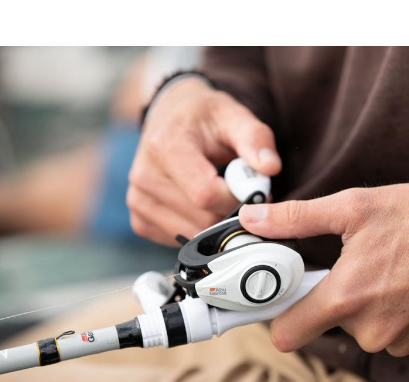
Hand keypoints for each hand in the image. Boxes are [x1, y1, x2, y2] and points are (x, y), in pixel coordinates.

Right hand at [128, 78, 281, 244]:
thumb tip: (270, 167)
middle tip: (240, 191)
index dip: (237, 198)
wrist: (170, 116)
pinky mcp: (139, 219)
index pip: (205, 194)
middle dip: (230, 212)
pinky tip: (200, 205)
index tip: (252, 187)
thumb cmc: (204, 117)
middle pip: (201, 219)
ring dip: (215, 222)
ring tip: (220, 194)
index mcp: (165, 146)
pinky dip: (197, 228)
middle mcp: (144, 176)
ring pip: (191, 233)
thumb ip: (255, 139)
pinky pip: (178, 239)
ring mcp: (137, 201)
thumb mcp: (233, 115)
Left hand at [239, 182, 408, 356]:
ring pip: (365, 327)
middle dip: (337, 296)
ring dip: (371, 302)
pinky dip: (398, 310)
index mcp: (346, 298)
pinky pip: (396, 331)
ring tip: (392, 268)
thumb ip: (297, 218)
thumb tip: (252, 220)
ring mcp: (402, 341)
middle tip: (356, 263)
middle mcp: (371, 330)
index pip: (287, 333)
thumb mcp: (355, 207)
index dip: (279, 314)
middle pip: (330, 322)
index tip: (283, 295)